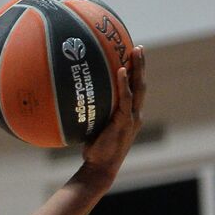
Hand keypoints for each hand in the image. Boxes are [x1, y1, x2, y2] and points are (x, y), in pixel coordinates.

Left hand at [81, 45, 145, 187]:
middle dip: (141, 65)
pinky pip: (125, 99)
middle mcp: (135, 114)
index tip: (133, 56)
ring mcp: (132, 118)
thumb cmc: (94, 149)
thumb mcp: (93, 126)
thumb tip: (73, 100)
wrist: (99, 167)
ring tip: (136, 51)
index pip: (135, 90)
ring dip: (138, 68)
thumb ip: (92, 113)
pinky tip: (121, 70)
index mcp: (129, 114)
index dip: (136, 73)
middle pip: (141, 84)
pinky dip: (124, 84)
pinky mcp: (125, 122)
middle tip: (139, 47)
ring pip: (138, 88)